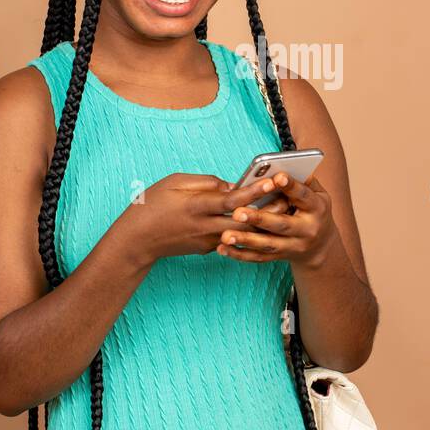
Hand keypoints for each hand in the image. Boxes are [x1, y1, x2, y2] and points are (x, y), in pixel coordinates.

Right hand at [118, 173, 282, 264]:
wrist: (138, 240)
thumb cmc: (153, 204)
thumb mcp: (175, 182)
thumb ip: (205, 182)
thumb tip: (230, 185)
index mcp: (196, 206)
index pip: (231, 199)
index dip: (254, 190)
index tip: (272, 180)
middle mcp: (205, 226)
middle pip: (245, 220)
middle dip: (269, 209)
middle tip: (291, 197)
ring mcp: (208, 241)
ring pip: (242, 231)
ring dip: (262, 221)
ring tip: (283, 208)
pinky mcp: (208, 248)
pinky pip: (232, 237)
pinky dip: (246, 229)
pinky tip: (260, 221)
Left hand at [216, 172, 335, 267]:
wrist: (322, 246)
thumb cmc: (313, 209)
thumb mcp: (317, 193)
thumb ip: (303, 180)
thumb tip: (283, 164)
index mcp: (316, 208)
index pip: (303, 196)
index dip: (291, 187)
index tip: (277, 177)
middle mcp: (307, 230)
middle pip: (281, 225)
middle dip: (259, 219)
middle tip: (237, 212)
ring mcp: (294, 246)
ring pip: (268, 244)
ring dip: (246, 240)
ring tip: (225, 235)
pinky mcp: (281, 257)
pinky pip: (259, 258)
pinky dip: (240, 255)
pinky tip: (223, 249)